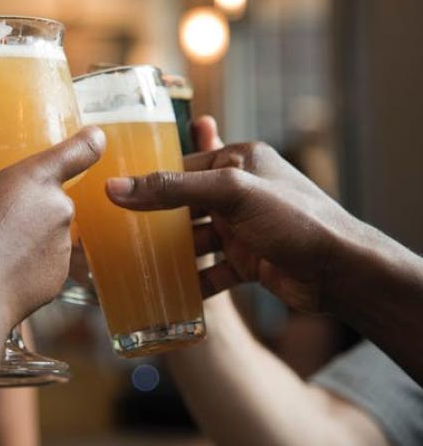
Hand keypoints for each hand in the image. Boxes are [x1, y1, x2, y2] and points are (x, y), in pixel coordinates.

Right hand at [0, 127, 104, 326]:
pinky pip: (45, 262)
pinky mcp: (59, 279)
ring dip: (27, 233)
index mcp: (38, 178)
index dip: (90, 140)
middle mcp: (60, 209)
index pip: (81, 149)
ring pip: (47, 230)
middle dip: (26, 201)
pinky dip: (27, 264)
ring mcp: (62, 247)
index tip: (93, 137)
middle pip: (50, 195)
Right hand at [106, 116, 360, 312]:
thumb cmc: (295, 219)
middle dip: (155, 221)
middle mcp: (240, 192)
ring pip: (195, 240)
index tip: (112, 194)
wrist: (342, 273)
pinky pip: (211, 270)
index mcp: (239, 160)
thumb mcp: (230, 193)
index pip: (182, 165)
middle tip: (117, 233)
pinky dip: (193, 282)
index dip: (149, 179)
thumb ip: (173, 189)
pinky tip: (169, 293)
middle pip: (184, 205)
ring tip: (134, 265)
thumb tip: (116, 187)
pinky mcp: (249, 261)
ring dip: (171, 255)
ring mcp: (244, 229)